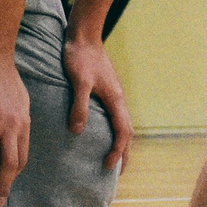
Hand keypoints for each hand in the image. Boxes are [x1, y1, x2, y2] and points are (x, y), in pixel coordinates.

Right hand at [0, 48, 31, 206]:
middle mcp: (12, 124)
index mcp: (23, 123)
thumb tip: (15, 137)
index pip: (22, 157)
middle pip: (8, 162)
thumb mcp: (21, 101)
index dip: (13, 175)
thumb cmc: (5, 77)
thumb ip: (18, 120)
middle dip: (2, 186)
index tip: (4, 189)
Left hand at [63, 34, 131, 172]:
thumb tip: (78, 131)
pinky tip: (103, 133)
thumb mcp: (78, 81)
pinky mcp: (107, 90)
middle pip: (128, 132)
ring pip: (123, 124)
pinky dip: (114, 130)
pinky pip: (115, 116)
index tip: (107, 167)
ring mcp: (114, 94)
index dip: (117, 151)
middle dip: (124, 153)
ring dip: (121, 142)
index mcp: (115, 100)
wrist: (84, 34)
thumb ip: (79, 106)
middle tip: (117, 172)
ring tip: (114, 157)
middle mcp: (118, 99)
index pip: (123, 133)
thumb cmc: (80, 56)